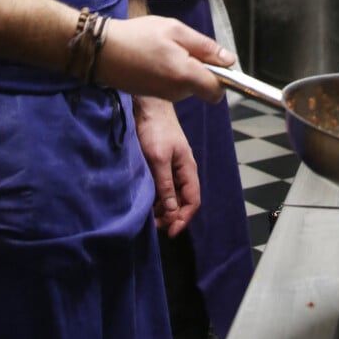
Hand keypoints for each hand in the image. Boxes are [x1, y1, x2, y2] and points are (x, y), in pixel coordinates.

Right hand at [100, 16, 234, 102]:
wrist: (101, 51)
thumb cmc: (138, 36)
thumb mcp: (175, 30)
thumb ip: (205, 47)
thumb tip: (229, 61)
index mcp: (186, 75)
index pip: (218, 90)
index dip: (222, 76)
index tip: (212, 60)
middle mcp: (178, 92)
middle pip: (204, 86)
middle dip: (200, 69)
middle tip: (179, 47)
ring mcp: (166, 97)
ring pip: (189, 86)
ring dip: (184, 70)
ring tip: (164, 51)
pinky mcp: (156, 96)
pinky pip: (175, 87)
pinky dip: (171, 75)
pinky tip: (155, 61)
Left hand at [133, 95, 199, 236]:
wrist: (147, 106)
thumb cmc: (155, 128)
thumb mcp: (159, 159)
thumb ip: (165, 184)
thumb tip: (171, 210)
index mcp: (188, 169)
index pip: (193, 201)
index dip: (184, 218)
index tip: (170, 231)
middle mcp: (182, 171)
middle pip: (182, 201)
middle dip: (171, 216)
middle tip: (154, 226)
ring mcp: (171, 167)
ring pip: (171, 195)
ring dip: (162, 208)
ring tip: (148, 216)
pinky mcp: (159, 164)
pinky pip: (161, 186)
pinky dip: (155, 197)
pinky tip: (145, 201)